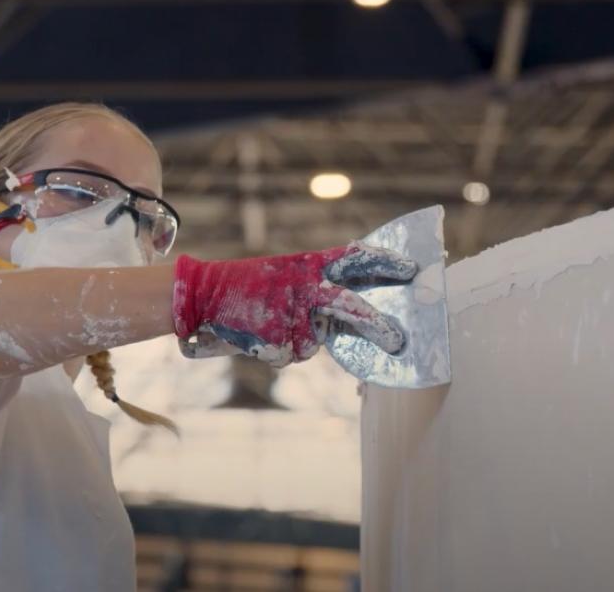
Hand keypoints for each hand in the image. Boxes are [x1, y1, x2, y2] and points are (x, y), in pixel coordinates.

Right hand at [172, 244, 417, 366]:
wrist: (203, 295)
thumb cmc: (250, 287)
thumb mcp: (287, 278)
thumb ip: (319, 291)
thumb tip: (355, 314)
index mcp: (310, 265)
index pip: (356, 258)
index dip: (385, 262)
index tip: (411, 268)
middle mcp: (307, 289)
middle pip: (352, 308)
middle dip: (378, 326)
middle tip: (398, 341)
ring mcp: (293, 317)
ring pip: (315, 341)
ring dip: (298, 338)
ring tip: (269, 322)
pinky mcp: (280, 342)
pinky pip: (291, 355)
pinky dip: (277, 349)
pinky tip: (257, 334)